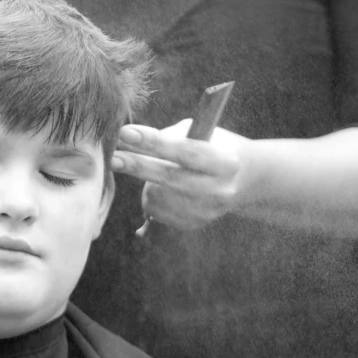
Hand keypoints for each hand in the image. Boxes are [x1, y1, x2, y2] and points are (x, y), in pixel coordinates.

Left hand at [112, 120, 251, 229]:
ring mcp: (206, 211)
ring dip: (146, 182)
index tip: (125, 133)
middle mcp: (218, 190)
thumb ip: (170, 136)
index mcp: (225, 162)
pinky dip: (151, 197)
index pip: (184, 151)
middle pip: (170, 178)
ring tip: (155, 171)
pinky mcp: (194, 224)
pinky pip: (156, 211)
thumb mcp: (202, 133)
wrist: (245, 180)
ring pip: (158, 197)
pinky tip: (164, 188)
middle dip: (138, 166)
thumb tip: (129, 140)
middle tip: (113, 158)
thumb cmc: (214, 147)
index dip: (153, 142)